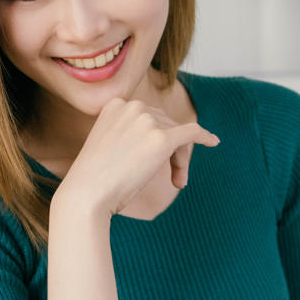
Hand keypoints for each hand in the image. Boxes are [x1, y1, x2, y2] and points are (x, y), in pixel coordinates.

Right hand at [54, 97, 218, 219]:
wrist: (85, 195)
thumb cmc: (94, 179)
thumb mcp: (107, 145)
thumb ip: (129, 134)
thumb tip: (162, 136)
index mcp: (116, 104)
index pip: (151, 117)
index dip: (159, 139)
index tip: (156, 162)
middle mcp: (133, 106)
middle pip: (167, 124)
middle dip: (173, 151)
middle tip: (174, 180)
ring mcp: (147, 121)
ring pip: (179, 134)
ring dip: (181, 159)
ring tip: (176, 182)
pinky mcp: (161, 138)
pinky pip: (192, 132)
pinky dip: (205, 137)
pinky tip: (214, 142)